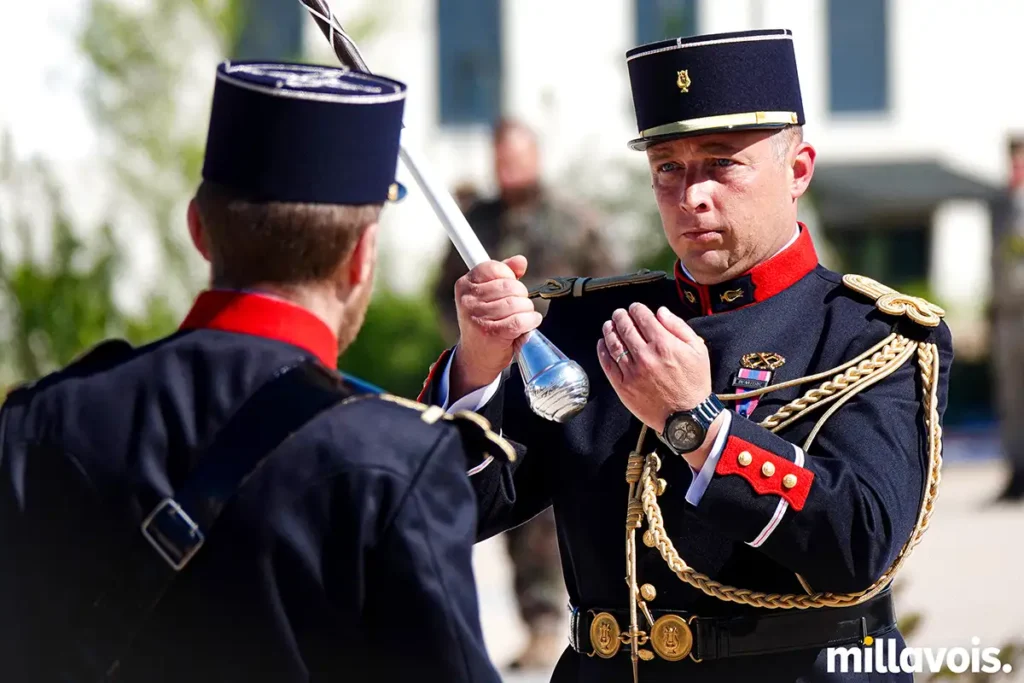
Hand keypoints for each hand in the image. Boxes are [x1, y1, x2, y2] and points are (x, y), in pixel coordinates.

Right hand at [451, 255, 542, 397]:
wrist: (476, 357)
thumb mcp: (488, 295)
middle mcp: (467, 300)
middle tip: (518, 306)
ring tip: (522, 317)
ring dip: (527, 310)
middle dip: (521, 295)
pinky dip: (530, 321)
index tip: (509, 288)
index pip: (494, 268)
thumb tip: (521, 261)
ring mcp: (477, 317)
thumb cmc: (485, 323)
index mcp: (464, 285)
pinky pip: (520, 320)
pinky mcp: (491, 333)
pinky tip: (529, 323)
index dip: (508, 277)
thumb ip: (504, 275)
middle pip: (509, 286)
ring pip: (517, 303)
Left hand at [597, 303, 711, 434]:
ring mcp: (632, 372)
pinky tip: (602, 344)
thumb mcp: (697, 350)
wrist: (687, 416)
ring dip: (609, 331)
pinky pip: (608, 365)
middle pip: (625, 328)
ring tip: (608, 325)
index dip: (636, 309)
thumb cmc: (694, 382)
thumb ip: (678, 327)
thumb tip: (660, 311)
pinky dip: (602, 351)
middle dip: (620, 317)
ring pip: (614, 344)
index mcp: (664, 344)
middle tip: (619, 314)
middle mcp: (646, 356)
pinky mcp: (623, 387)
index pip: (643, 318)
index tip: (634, 308)